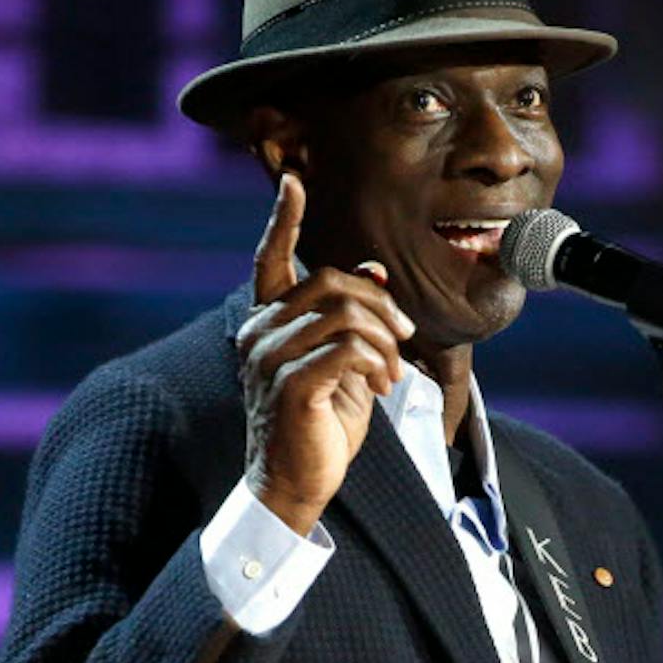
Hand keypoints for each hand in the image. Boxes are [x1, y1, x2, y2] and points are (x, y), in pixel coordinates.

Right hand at [235, 172, 415, 535]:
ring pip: (346, 313)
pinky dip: (377, 362)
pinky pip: (349, 348)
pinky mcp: (290, 384)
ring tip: (391, 372)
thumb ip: (350, 319)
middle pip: (333, 282)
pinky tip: (381, 386)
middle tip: (403, 337)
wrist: (295, 483)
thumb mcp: (341, 363)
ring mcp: (269, 357)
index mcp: (266, 322)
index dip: (282, 218)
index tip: (293, 180)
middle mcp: (259, 332)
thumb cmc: (318, 423)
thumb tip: (373, 268)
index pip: (270, 259)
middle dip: (381, 305)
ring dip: (385, 341)